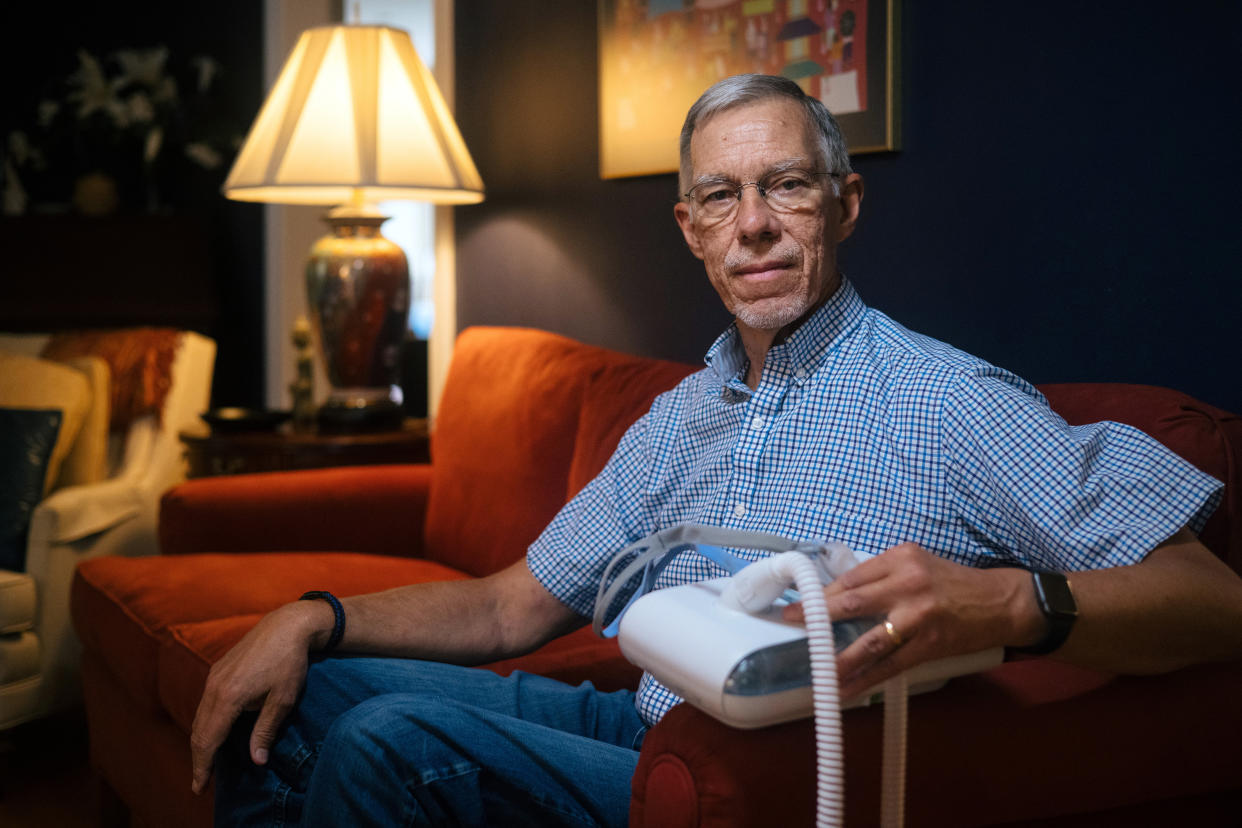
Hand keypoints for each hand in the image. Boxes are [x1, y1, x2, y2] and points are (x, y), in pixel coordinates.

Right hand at [189, 601, 329, 793]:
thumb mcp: (282, 700)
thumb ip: (266, 731)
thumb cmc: (289, 662)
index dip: (202, 766)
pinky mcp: (217, 669)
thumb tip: (257, 762)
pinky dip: (204, 723)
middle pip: (198, 731)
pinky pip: (204, 703)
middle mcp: (214, 687)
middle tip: (200, 783)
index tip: (199, 788)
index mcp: (228, 697)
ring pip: (199, 716)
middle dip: (198, 759)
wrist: (287, 625)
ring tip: (205, 763)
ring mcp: (213, 676)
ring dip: (200, 741)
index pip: (208, 740)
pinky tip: (213, 732)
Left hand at [783, 543, 1039, 700]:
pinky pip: (890, 665)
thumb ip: (882, 575)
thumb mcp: (917, 564)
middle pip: (851, 601)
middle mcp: (907, 584)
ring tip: (813, 667)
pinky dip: (866, 678)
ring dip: (837, 656)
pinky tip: (846, 689)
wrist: (1002, 603)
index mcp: (900, 559)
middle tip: (790, 622)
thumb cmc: (954, 583)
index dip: (821, 591)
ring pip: (868, 639)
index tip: (798, 600)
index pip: (851, 576)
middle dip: (816, 615)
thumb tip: (838, 593)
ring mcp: (918, 616)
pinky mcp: (930, 645)